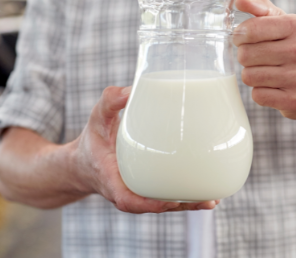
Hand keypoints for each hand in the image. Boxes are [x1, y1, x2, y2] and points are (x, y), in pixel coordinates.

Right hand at [72, 86, 218, 213]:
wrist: (85, 163)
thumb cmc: (93, 140)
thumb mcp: (96, 119)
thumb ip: (110, 102)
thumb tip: (131, 90)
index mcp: (111, 180)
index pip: (128, 199)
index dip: (149, 203)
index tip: (168, 201)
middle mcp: (126, 192)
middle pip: (154, 206)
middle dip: (179, 206)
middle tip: (202, 198)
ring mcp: (138, 194)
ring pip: (164, 205)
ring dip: (187, 205)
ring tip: (211, 199)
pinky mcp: (148, 191)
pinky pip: (166, 198)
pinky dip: (186, 199)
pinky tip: (208, 195)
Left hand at [233, 0, 295, 119]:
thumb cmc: (294, 49)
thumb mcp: (283, 23)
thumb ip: (261, 8)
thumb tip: (240, 1)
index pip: (249, 29)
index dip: (240, 36)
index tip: (245, 39)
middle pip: (246, 55)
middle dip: (246, 58)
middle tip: (259, 59)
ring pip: (249, 76)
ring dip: (252, 76)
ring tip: (268, 73)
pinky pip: (258, 96)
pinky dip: (261, 93)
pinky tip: (275, 89)